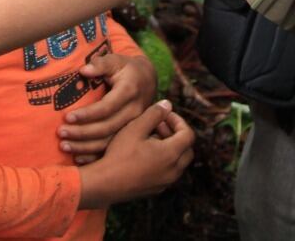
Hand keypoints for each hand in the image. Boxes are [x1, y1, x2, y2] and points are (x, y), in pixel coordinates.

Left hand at [60, 52, 158, 163]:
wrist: (148, 80)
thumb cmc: (126, 68)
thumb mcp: (116, 60)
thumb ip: (101, 64)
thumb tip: (84, 70)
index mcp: (129, 92)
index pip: (106, 108)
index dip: (87, 114)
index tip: (67, 117)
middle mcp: (134, 112)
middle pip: (106, 128)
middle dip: (82, 133)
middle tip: (61, 133)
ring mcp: (134, 126)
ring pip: (109, 142)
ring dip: (85, 147)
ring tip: (64, 146)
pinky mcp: (131, 135)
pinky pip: (113, 150)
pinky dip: (95, 157)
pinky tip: (78, 159)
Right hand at [76, 100, 194, 208]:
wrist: (106, 184)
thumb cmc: (120, 154)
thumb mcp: (136, 128)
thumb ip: (154, 114)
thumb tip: (168, 105)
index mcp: (172, 154)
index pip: (188, 134)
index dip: (178, 121)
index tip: (164, 115)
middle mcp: (174, 170)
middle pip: (187, 149)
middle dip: (176, 134)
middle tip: (158, 126)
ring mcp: (166, 182)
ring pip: (178, 162)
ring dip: (170, 147)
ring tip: (150, 138)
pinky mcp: (157, 189)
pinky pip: (169, 172)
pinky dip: (164, 160)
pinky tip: (145, 154)